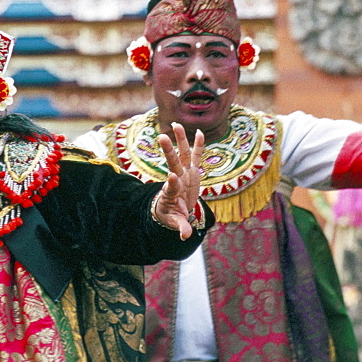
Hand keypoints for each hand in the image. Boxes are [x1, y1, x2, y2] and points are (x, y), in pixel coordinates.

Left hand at [153, 123, 204, 239]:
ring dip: (180, 140)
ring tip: (176, 124)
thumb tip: (184, 236)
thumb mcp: (175, 223)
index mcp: (172, 193)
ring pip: (182, 154)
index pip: (171, 187)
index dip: (172, 183)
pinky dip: (198, 145)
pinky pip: (196, 156)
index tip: (172, 177)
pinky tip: (199, 132)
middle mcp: (177, 180)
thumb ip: (180, 227)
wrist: (175, 209)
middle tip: (162, 137)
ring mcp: (184, 173)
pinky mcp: (192, 171)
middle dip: (168, 151)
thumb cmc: (173, 216)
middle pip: (173, 163)